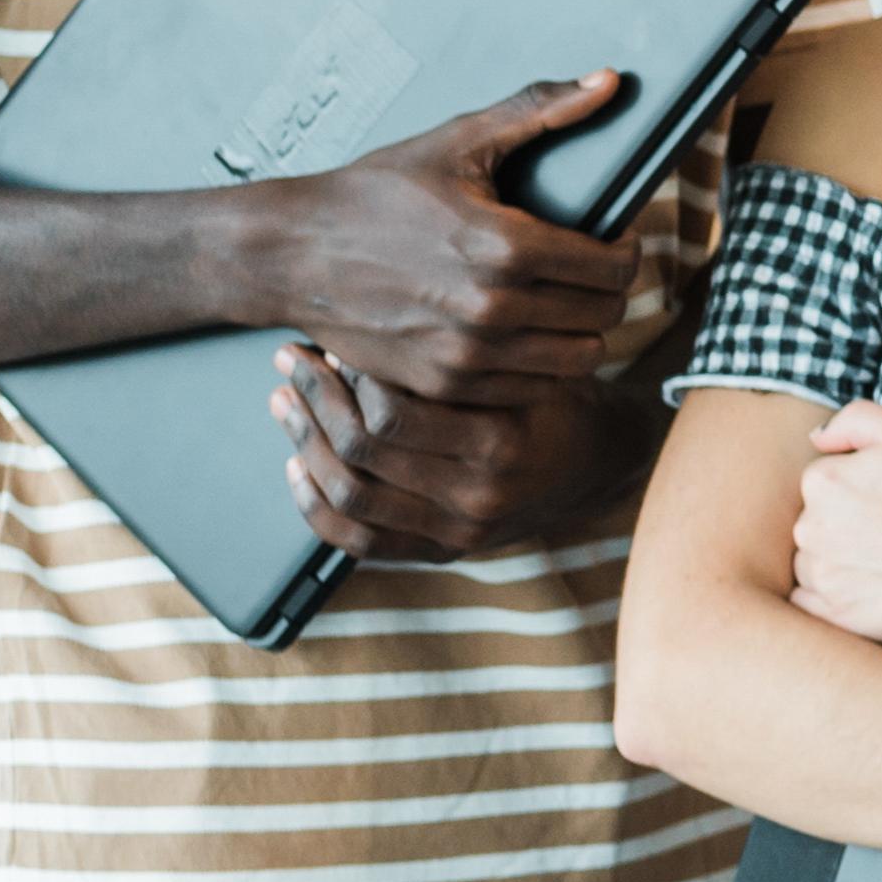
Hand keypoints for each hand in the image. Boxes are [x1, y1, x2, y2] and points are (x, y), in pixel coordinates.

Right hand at [242, 77, 642, 399]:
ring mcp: (467, 356)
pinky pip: (530, 390)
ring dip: (581, 332)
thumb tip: (609, 81)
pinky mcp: (444, 385)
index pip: (615, 268)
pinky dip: (538, 366)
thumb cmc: (374, 193)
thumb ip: (540, 111)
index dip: (626, 251)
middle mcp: (491, 310)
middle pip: (603, 316)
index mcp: (504, 247)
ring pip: (578, 361)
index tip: (613, 241)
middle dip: (607, 290)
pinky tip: (523, 335)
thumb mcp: (458, 142)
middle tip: (589, 271)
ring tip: (562, 304)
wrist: (291, 252)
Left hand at [274, 350, 634, 561]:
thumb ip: (461, 355)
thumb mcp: (523, 365)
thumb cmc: (553, 396)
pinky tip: (296, 469)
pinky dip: (314, 507)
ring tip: (284, 402)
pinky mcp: (443, 551)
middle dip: (315, 399)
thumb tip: (363, 329)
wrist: (597, 461)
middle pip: (362, 452)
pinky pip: (357, 542)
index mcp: (500, 443)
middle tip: (291, 360)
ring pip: (349, 495)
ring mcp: (458, 531)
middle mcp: (478, 495)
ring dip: (303, 444)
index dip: (349, 374)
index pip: (392, 413)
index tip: (331, 340)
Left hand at [783, 401, 881, 647]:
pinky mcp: (837, 615)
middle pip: (818, 521)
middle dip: (850, 523)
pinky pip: (815, 602)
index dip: (865, 486)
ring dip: (841, 559)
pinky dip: (838, 593)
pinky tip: (877, 584)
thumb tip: (818, 438)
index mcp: (823, 481)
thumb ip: (856, 420)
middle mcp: (810, 529)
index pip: (827, 480)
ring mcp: (822, 576)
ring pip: (816, 561)